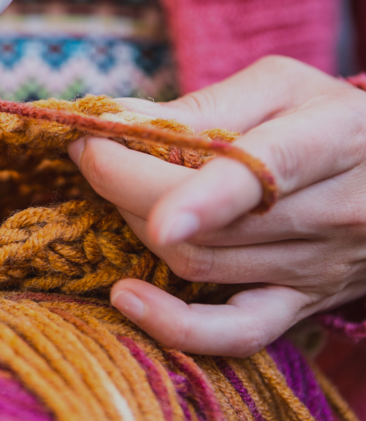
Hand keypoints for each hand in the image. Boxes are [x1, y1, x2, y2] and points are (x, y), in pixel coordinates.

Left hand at [69, 55, 365, 356]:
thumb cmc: (328, 118)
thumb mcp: (282, 86)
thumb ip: (204, 103)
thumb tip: (119, 119)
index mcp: (332, 141)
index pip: (258, 172)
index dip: (185, 185)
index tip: (100, 159)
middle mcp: (331, 213)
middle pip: (208, 225)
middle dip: (123, 184)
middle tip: (88, 150)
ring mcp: (317, 269)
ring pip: (201, 266)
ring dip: (135, 227)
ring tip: (111, 190)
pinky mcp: (301, 305)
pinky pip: (235, 335)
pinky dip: (174, 325)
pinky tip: (125, 295)